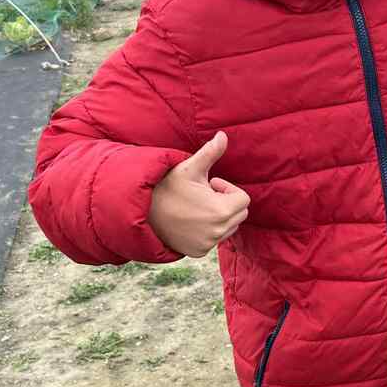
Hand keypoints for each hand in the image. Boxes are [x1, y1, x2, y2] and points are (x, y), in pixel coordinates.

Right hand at [148, 131, 249, 256]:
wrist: (143, 211)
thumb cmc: (168, 186)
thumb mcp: (189, 167)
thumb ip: (210, 152)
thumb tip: (223, 135)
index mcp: (222, 210)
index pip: (243, 199)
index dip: (228, 189)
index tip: (210, 185)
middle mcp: (218, 231)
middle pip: (240, 214)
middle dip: (226, 203)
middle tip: (203, 195)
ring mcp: (208, 244)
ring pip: (229, 227)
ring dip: (219, 217)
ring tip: (196, 208)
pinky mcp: (199, 252)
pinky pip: (214, 239)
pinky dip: (208, 231)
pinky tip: (190, 221)